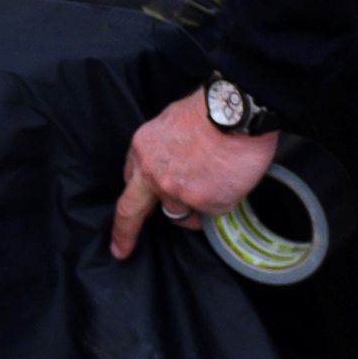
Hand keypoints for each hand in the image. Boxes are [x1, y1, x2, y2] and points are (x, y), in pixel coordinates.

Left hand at [112, 95, 278, 260]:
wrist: (236, 111)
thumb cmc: (210, 109)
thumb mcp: (171, 121)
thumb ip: (164, 148)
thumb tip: (172, 161)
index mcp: (143, 150)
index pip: (131, 181)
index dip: (136, 196)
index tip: (131, 212)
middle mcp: (154, 176)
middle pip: (132, 210)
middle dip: (125, 233)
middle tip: (121, 249)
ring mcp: (178, 193)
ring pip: (181, 213)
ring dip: (195, 205)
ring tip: (218, 179)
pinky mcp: (206, 205)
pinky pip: (212, 213)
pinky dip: (222, 201)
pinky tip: (230, 181)